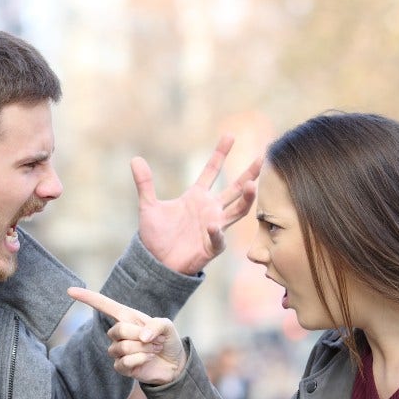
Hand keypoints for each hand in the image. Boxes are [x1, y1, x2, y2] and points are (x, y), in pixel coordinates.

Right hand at [67, 287, 185, 384]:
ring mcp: (118, 350)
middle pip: (118, 330)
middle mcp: (119, 333)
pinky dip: (141, 359)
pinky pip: (124, 362)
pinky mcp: (121, 366)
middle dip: (139, 336)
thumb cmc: (168, 340)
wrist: (174, 364)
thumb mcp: (167, 326)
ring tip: (153, 349)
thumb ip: (156, 325)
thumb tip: (141, 336)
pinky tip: (148, 359)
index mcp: (127, 317)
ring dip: (143, 349)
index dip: (87, 297)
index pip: (104, 305)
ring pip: (122, 347)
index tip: (70, 290)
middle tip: (155, 340)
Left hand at [135, 135, 261, 274]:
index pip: (211, 171)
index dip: (220, 154)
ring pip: (238, 210)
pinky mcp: (211, 247)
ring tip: (252, 184)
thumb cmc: (156, 237)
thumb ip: (145, 184)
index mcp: (196, 197)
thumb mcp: (148, 207)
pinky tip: (212, 226)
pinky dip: (216, 232)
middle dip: (249, 173)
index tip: (229, 135)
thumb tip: (135, 159)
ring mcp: (214, 227)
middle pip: (235, 188)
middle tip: (263, 157)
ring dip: (246, 198)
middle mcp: (210, 209)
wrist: (156, 263)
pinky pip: (218, 238)